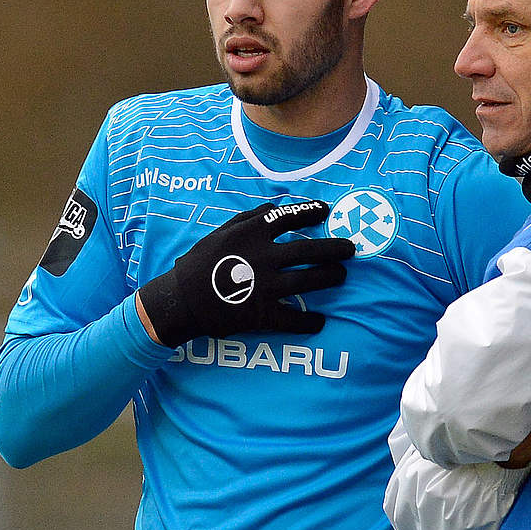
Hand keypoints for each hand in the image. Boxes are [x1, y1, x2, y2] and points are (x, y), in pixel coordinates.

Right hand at [137, 200, 354, 347]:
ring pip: (309, 282)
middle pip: (310, 251)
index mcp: (251, 234)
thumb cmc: (200, 262)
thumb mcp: (221, 232)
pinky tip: (320, 321)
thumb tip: (278, 207)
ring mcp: (264, 287)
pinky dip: (309, 321)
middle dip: (336, 250)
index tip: (327, 211)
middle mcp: (262, 258)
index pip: (289, 217)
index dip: (312, 212)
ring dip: (330, 278)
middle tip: (350, 250)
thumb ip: (250, 218)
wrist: (180, 300)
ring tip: (340, 276)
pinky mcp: (261, 315)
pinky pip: (293, 319)